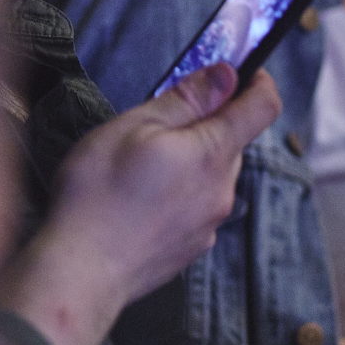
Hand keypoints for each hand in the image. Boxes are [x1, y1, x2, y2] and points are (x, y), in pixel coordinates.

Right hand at [0, 64, 280, 344]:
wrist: (81, 272)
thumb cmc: (99, 195)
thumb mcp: (136, 126)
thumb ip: (187, 99)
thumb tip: (225, 75)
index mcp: (213, 153)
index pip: (263, 108)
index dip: (258, 82)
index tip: (244, 71)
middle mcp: (222, 190)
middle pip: (232, 142)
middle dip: (206, 125)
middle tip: (158, 123)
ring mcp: (210, 223)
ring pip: (212, 175)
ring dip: (189, 161)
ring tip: (139, 167)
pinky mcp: (192, 247)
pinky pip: (196, 207)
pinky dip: (178, 194)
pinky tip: (139, 201)